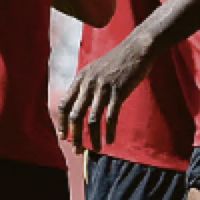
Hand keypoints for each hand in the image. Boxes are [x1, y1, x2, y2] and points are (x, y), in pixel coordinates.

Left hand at [58, 32, 154, 148]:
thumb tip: (79, 104)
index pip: (64, 105)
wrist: (136, 49)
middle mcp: (88, 84)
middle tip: (78, 150)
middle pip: (76, 115)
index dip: (62, 123)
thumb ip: (85, 85)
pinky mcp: (118, 92)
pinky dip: (110, 131)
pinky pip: (111, 117)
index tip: (63, 137)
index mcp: (80, 79)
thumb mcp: (95, 70)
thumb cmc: (117, 61)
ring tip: (96, 149)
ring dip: (93, 137)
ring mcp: (103, 88)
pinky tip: (110, 140)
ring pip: (93, 119)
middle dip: (75, 135)